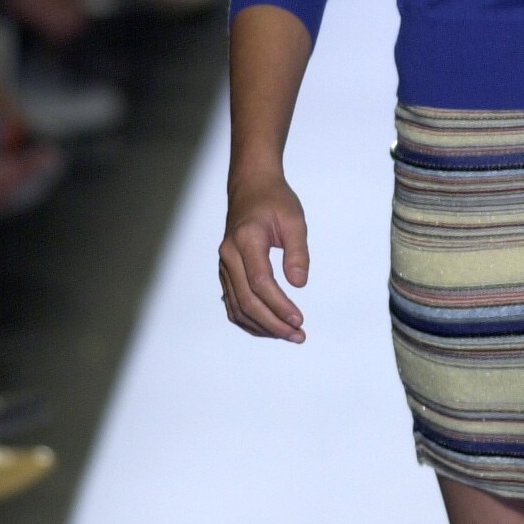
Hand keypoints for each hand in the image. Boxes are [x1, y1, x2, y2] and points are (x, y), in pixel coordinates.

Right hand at [219, 168, 308, 342]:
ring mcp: (224, 265)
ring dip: (262, 326)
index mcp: (246, 239)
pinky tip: (269, 328)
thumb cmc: (274, 201)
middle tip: (298, 335)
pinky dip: (249, 320)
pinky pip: (233, 303)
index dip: (279, 305)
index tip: (299, 319)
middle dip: (273, 323)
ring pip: (238, 306)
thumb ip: (298, 252)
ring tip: (288, 335)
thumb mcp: (294, 220)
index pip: (260, 282)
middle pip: (247, 300)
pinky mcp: (225, 272)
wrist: (250, 188)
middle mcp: (229, 255)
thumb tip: (299, 284)